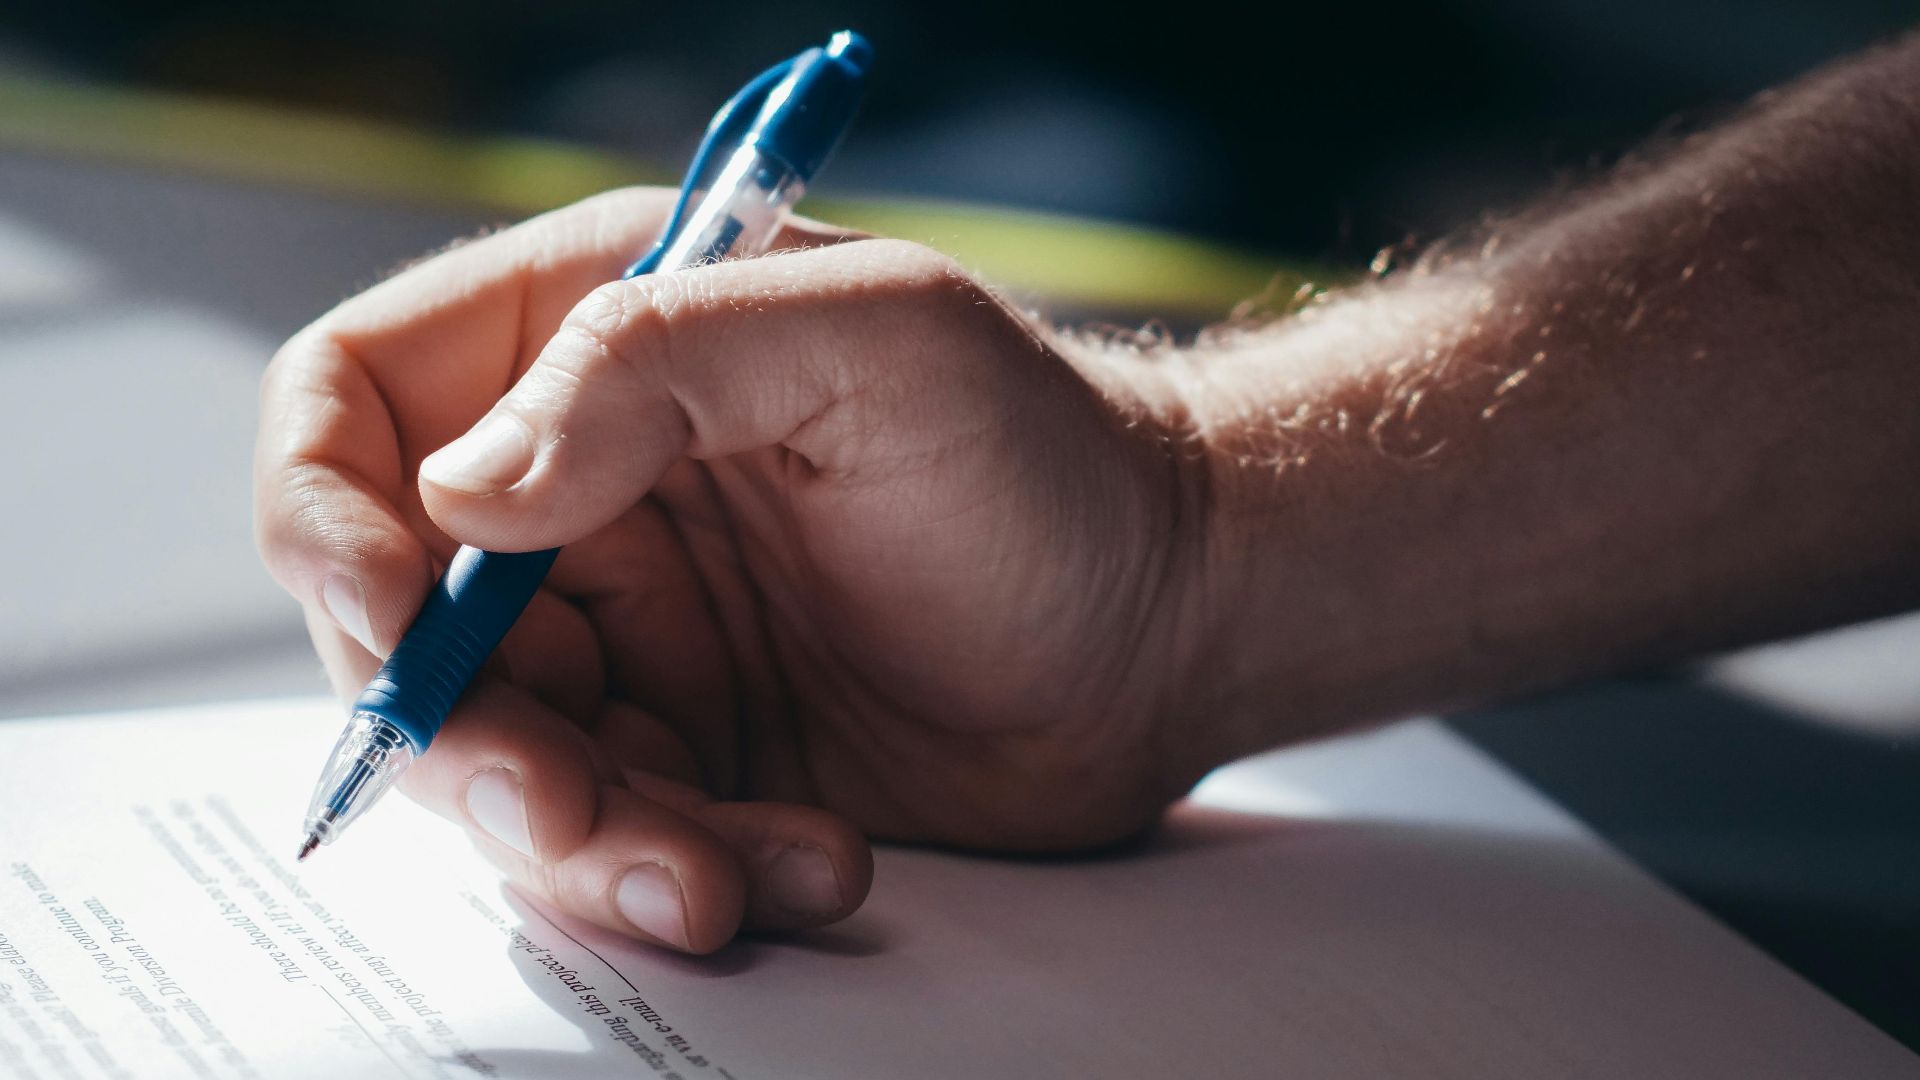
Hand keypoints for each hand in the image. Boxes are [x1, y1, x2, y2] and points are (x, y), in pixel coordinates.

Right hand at [255, 189, 1210, 952]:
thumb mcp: (874, 345)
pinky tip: (808, 860)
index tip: (394, 621)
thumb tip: (462, 490)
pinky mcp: (687, 746)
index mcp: (596, 342)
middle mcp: (584, 486)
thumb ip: (654, 364)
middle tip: (563, 809)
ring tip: (710, 879)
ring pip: (494, 757)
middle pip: (396, 619)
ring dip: (576, 842)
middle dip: (459, 737)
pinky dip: (679, 873)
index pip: (357, 398)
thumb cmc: (1045, 455)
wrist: (1168, 620)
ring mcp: (630, 629)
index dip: (324, 513)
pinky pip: (609, 835)